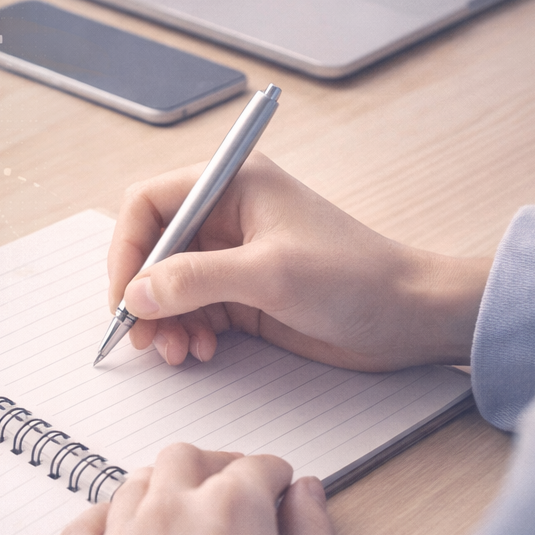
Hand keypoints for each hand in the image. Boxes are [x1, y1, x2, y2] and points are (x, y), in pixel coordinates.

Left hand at [58, 443, 342, 534]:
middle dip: (213, 468)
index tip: (278, 492)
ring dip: (160, 490)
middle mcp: (166, 513)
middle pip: (184, 460)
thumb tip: (305, 492)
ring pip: (133, 488)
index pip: (255, 468)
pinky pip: (82, 529)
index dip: (274, 478)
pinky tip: (120, 534)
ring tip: (179, 516)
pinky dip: (102, 521)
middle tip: (230, 490)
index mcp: (229, 509)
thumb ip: (314, 533)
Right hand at [109, 153, 490, 370]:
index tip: (124, 296)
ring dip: (162, 320)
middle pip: (152, 248)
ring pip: (167, 285)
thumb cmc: (355, 278)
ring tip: (177, 351)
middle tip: (142, 335)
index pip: (150, 204)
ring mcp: (233, 256)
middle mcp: (226, 215)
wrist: (410, 317)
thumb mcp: (268, 274)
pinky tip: (200, 350)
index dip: (128, 249)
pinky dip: (185, 332)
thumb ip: (195, 280)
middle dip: (143, 294)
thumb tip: (135, 294)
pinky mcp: (242, 292)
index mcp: (232, 184)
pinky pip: (191, 310)